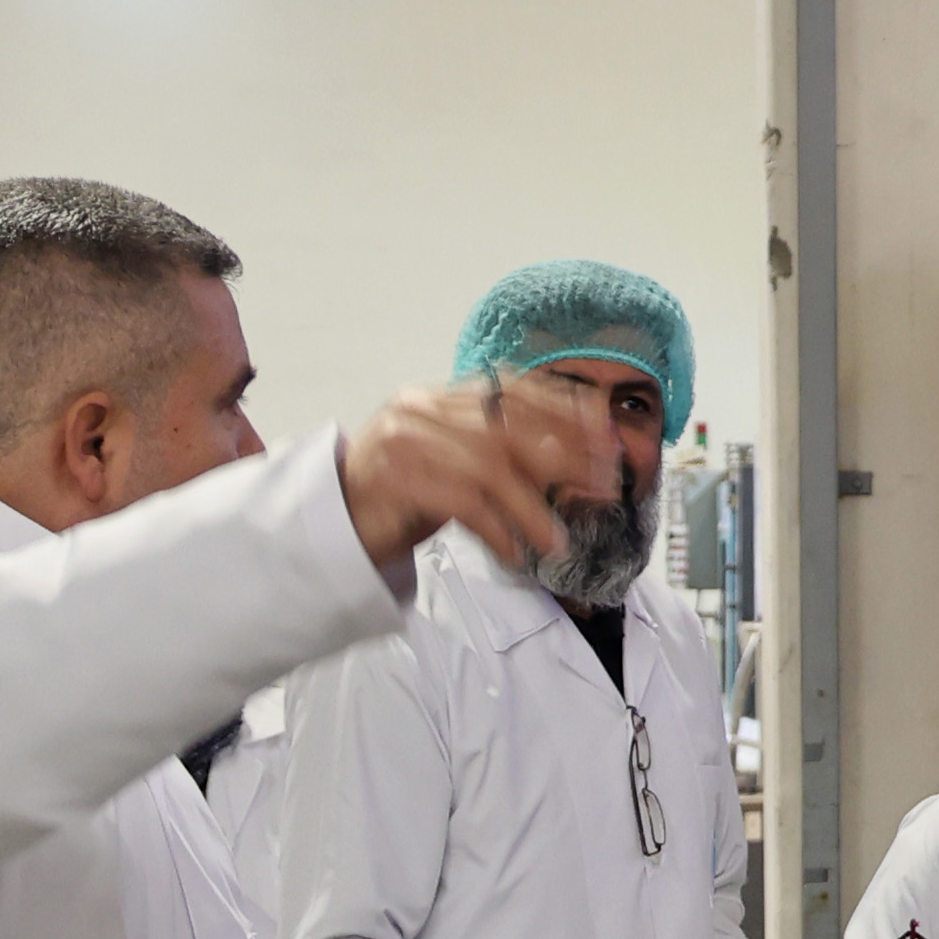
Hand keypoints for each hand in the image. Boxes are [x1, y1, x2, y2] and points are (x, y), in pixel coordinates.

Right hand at [335, 373, 604, 575]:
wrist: (333, 525)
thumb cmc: (401, 498)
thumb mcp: (456, 468)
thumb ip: (502, 457)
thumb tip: (576, 464)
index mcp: (438, 397)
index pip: (511, 387)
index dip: (563, 406)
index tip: (605, 432)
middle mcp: (420, 408)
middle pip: (507, 425)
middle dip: (562, 456)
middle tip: (599, 487)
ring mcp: (402, 440)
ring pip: (488, 466)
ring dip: (531, 508)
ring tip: (554, 541)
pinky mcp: (391, 479)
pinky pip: (461, 502)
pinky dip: (495, 529)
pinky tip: (513, 552)